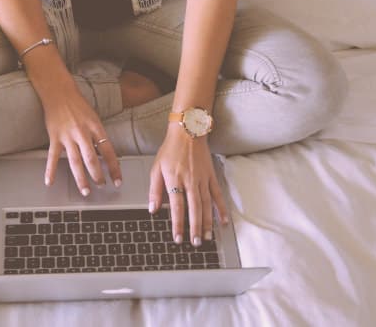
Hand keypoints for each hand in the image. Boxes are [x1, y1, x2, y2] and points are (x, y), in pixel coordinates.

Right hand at [42, 91, 121, 195]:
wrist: (59, 91)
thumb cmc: (77, 104)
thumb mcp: (93, 118)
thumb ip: (98, 135)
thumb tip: (104, 154)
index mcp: (95, 127)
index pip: (108, 151)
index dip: (114, 168)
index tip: (117, 180)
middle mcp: (82, 133)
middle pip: (92, 159)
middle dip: (97, 176)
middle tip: (101, 186)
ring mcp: (68, 136)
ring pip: (75, 162)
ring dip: (81, 178)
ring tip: (85, 191)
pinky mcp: (54, 137)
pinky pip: (52, 157)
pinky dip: (50, 171)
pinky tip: (50, 182)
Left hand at [147, 125, 229, 245]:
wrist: (188, 132)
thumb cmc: (170, 150)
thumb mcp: (156, 168)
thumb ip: (154, 190)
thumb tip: (152, 209)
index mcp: (174, 179)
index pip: (176, 206)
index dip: (177, 224)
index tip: (178, 238)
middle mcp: (190, 181)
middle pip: (194, 209)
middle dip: (195, 228)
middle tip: (195, 243)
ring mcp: (203, 179)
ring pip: (206, 205)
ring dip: (207, 223)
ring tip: (206, 237)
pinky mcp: (211, 176)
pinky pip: (217, 195)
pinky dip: (221, 209)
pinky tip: (223, 221)